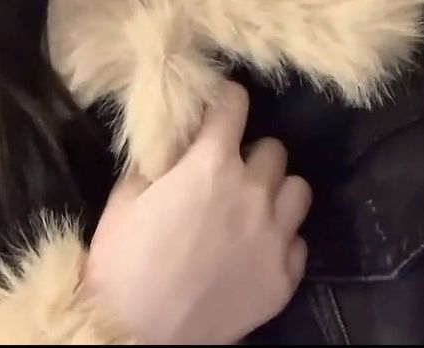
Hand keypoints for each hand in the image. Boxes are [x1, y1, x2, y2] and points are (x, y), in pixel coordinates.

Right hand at [85, 81, 311, 344]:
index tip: (219, 105)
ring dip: (275, 191)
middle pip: (274, 148)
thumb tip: (177, 138)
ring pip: (297, 189)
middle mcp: (253, 192)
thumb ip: (160, 158)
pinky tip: (255, 248)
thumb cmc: (124, 258)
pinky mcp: (286, 277)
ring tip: (253, 205)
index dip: (226, 100)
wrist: (137, 332)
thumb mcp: (127, 194)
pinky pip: (299, 241)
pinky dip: (281, 238)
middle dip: (251, 152)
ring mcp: (275, 237)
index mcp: (211, 164)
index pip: (235, 105)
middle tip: (229, 169)